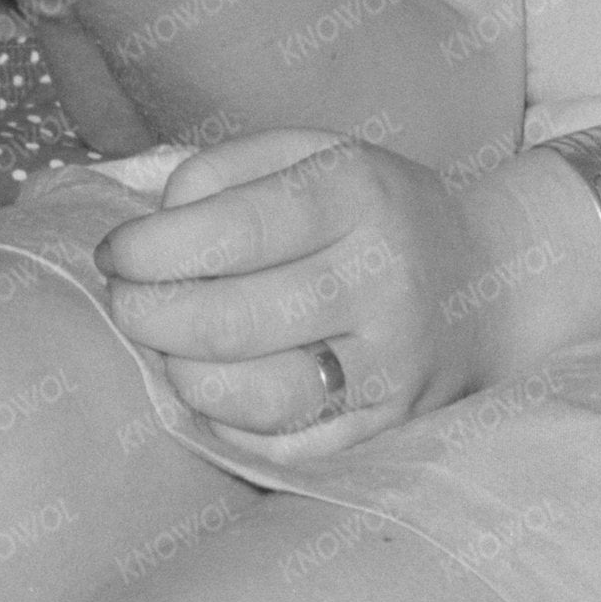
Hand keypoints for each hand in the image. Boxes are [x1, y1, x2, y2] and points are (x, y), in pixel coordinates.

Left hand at [94, 126, 591, 458]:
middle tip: (128, 302)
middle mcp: (385, 280)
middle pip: (230, 321)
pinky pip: (276, 447)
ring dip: (181, 373)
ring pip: (249, 396)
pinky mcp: (385, 432)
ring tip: (171, 345)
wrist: (486, 286)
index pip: (234, 229)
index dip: (151, 248)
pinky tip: (218, 384)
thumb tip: (151, 227)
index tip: (115, 252)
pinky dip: (226, 420)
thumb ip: (225, 170)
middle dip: (147, 315)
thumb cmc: (372, 214)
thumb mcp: (314, 154)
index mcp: (363, 194)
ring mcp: (390, 366)